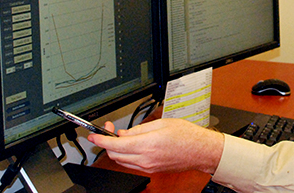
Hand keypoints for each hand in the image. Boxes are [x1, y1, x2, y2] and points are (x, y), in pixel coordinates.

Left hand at [88, 118, 224, 173]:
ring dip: (116, 149)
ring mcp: (148, 166)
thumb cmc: (187, 135)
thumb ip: (139, 129)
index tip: (93, 135)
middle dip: (107, 143)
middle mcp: (145, 159)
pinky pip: (131, 163)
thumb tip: (123, 133)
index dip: (101, 140)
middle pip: (115, 154)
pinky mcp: (151, 169)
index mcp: (147, 144)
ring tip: (120, 136)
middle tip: (108, 131)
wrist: (200, 151)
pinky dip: (125, 154)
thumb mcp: (161, 123)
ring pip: (121, 160)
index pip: (115, 144)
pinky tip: (130, 145)